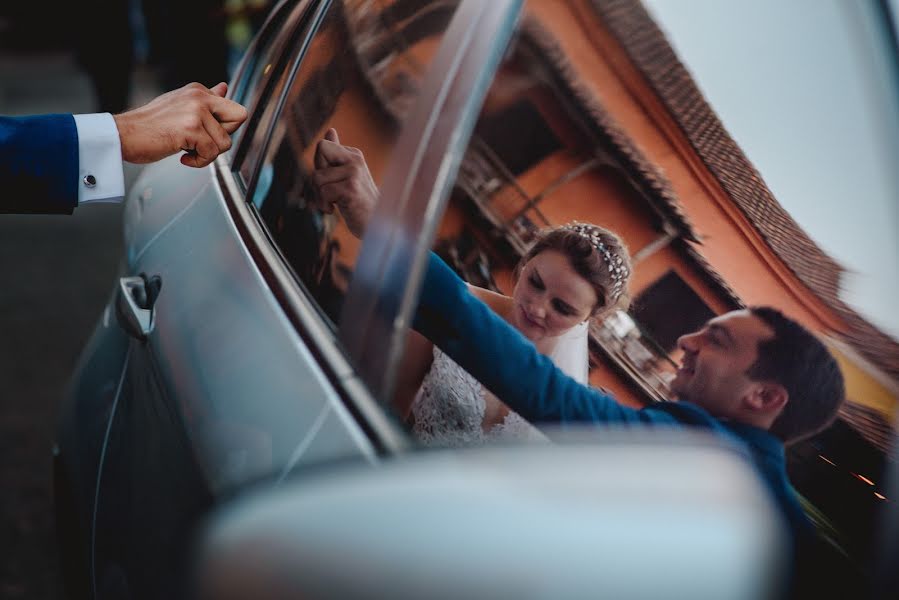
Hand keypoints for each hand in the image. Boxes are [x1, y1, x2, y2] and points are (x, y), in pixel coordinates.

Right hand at [113, 82, 247, 167]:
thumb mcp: (180, 106)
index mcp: (198, 91)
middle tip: (202, 141)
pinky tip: (182, 156)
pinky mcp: (191, 128)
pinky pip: (211, 153)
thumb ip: (206, 99)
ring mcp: (195, 111)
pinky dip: (198, 162)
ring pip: (225, 142)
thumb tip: (224, 87)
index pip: (235, 109)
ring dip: (207, 154)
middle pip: (239, 117)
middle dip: (224, 136)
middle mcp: (199, 96)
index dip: (226, 127)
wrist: (124, 135)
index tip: (206, 133)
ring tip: (186, 149)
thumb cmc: (149, 126)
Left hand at [311, 128, 377, 237]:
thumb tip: (330, 130)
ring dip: (320, 196)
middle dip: (317, 176)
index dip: (319, 164)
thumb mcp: (347, 175)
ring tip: (333, 204)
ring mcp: (354, 174)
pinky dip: (324, 205)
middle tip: (328, 193)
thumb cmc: (359, 203)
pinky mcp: (351, 189)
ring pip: (317, 177)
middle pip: (320, 152)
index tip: (330, 181)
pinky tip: (336, 210)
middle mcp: (356, 160)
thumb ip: (336, 155)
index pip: (323, 146)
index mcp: (354, 155)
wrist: (375, 225)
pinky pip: (323, 192)